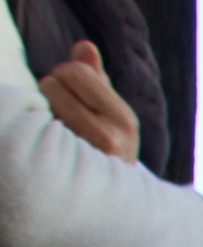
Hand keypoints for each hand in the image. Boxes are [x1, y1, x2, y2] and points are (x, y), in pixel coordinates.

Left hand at [40, 41, 137, 162]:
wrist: (110, 201)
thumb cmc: (104, 150)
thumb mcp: (110, 115)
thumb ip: (97, 79)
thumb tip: (84, 46)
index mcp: (125, 119)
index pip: (77, 71)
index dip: (64, 74)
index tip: (66, 91)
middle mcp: (111, 136)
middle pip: (55, 82)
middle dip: (49, 89)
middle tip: (55, 108)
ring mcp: (86, 153)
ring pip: (41, 102)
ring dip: (39, 108)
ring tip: (51, 125)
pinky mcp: (62, 165)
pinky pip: (34, 127)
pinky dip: (33, 127)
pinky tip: (44, 140)